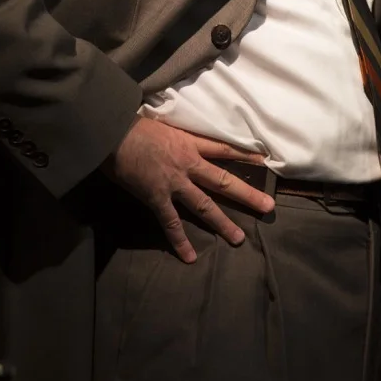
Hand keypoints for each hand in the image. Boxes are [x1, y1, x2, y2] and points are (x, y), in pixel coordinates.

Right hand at [99, 117, 274, 263]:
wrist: (112, 132)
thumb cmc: (132, 123)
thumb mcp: (160, 124)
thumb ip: (172, 136)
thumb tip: (173, 141)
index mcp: (188, 142)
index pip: (222, 148)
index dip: (244, 154)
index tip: (263, 160)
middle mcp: (188, 163)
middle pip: (224, 180)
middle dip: (247, 194)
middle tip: (268, 206)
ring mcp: (174, 183)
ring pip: (205, 206)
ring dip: (222, 223)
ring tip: (239, 238)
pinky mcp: (157, 197)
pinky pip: (171, 223)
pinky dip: (180, 241)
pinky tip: (190, 257)